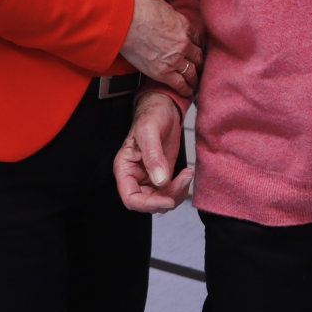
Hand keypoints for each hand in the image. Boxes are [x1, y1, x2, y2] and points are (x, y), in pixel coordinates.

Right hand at [114, 91, 193, 211]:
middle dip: (166, 198)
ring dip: (176, 194)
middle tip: (182, 182)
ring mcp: (149, 178)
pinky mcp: (163, 176)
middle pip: (147, 203)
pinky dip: (180, 189)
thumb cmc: (151, 115)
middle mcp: (134, 176)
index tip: (167, 200)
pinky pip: (170, 192)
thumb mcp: (149, 132)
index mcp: (124, 168)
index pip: (130, 198)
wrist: (164, 107)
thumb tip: (160, 181)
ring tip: (187, 174)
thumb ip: (153, 156)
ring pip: (160, 200)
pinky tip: (186, 175)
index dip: (147, 205)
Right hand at [119, 0, 202, 97]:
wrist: (127, 21)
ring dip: (195, 79)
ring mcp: (175, 59)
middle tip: (200, 69)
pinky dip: (185, 90)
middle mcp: (184, 44)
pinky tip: (188, 92)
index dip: (198, 47)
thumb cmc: (139, 10)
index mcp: (184, 27)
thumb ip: (171, 17)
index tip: (198, 51)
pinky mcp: (163, 72)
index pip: (198, 39)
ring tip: (195, 83)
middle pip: (198, 57)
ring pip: (191, 72)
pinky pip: (179, 84)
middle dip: (199, 64)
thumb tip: (168, 19)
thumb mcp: (163, 6)